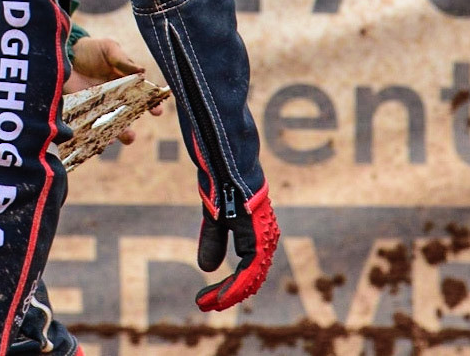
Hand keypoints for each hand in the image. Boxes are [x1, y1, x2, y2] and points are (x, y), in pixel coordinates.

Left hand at [64, 36, 159, 143]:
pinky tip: (95, 137)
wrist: (64, 52)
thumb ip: (123, 60)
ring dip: (112, 135)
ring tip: (110, 139)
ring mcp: (98, 106)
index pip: (142, 97)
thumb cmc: (90, 49)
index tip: (157, 112)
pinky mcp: (82, 110)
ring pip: (109, 126)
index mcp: (126, 83)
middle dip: (129, 130)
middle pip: (125, 118)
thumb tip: (142, 71)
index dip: (152, 105)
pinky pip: (89, 126)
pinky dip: (93, 134)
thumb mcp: (109, 49)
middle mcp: (114, 98)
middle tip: (130, 136)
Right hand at [195, 185, 278, 311]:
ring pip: (252, 277)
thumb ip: (214, 242)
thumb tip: (207, 269)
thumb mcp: (214, 218)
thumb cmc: (223, 184)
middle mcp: (264, 239)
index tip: (208, 298)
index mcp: (256, 235)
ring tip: (210, 304)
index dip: (229, 287)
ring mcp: (263, 237)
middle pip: (250, 278)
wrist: (226, 162)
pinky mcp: (259, 234)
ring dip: (230, 294)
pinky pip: (251, 268)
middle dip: (227, 294)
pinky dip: (236, 284)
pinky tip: (223, 295)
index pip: (247, 270)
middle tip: (205, 306)